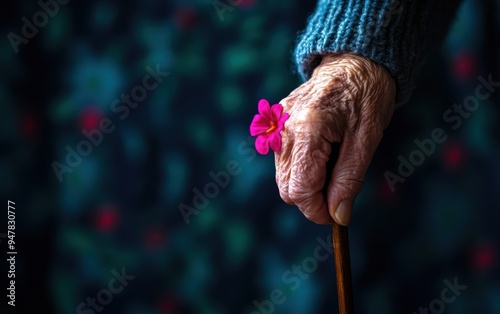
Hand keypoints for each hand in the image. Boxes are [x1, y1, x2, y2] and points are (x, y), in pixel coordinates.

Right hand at [275, 53, 395, 224]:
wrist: (354, 61)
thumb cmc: (367, 95)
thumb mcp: (367, 140)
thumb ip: (349, 181)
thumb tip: (338, 217)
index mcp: (307, 130)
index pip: (299, 190)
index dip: (317, 210)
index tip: (337, 215)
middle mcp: (284, 129)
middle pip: (286, 188)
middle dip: (312, 198)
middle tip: (340, 188)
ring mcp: (277, 125)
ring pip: (284, 176)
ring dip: (308, 182)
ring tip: (334, 162)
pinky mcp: (277, 124)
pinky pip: (284, 160)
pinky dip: (303, 167)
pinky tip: (323, 152)